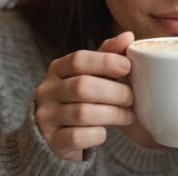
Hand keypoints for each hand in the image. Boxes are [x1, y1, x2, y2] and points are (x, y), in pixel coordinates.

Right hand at [34, 32, 135, 160]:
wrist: (55, 135)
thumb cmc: (80, 98)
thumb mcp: (91, 74)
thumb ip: (107, 55)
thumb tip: (128, 36)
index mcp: (57, 69)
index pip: (78, 59)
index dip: (105, 61)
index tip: (127, 67)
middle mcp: (47, 90)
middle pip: (82, 86)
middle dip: (114, 92)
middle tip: (131, 98)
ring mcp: (46, 116)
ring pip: (82, 113)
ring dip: (112, 114)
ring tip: (128, 115)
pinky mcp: (51, 140)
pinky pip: (78, 137)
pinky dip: (98, 134)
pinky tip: (105, 131)